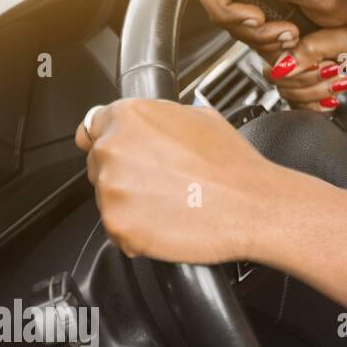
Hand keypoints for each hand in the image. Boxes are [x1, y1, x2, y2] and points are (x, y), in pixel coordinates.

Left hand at [75, 99, 286, 263]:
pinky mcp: (118, 223)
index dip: (110, 142)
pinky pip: (118, 228)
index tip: (123, 155)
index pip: (92, 128)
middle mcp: (114, 148)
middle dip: (124, 174)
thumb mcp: (200, 116)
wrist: (254, 206)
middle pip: (98, 165)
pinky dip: (137, 230)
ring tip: (171, 203)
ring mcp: (112, 188)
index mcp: (130, 116)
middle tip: (162, 183)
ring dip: (132, 204)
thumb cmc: (234, 165)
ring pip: (108, 198)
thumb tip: (148, 123)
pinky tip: (169, 222)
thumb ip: (159, 116)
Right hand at [270, 25, 346, 110]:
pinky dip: (318, 105)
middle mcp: (299, 54)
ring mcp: (304, 77)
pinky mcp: (311, 97)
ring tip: (342, 80)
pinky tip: (335, 98)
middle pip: (277, 74)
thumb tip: (283, 65)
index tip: (318, 59)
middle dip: (311, 76)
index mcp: (303, 33)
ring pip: (288, 93)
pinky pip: (298, 108)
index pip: (271, 47)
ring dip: (319, 90)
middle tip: (336, 68)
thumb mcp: (346, 40)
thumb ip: (312, 47)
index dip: (290, 58)